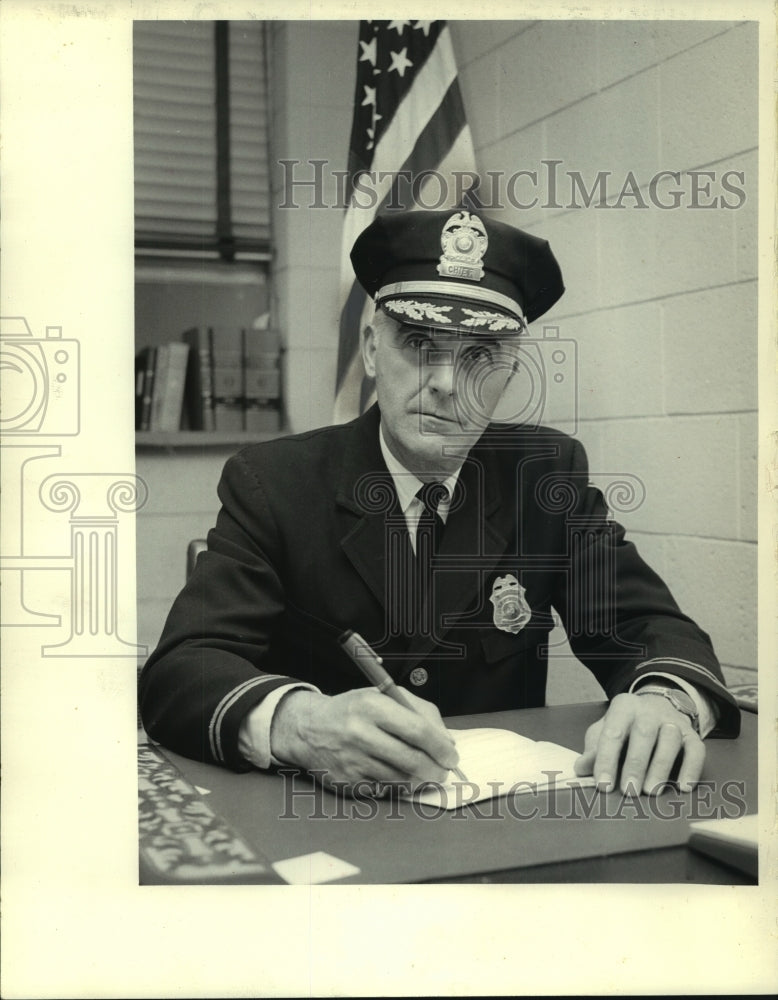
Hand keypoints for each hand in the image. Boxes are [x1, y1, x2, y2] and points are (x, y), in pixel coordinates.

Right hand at [269, 687, 459, 793]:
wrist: (309, 729)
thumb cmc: (354, 711)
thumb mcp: (385, 696)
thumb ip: (420, 711)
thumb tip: (446, 740)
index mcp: (372, 706)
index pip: (417, 730)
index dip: (440, 747)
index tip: (451, 755)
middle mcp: (359, 733)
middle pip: (411, 760)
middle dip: (435, 770)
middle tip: (442, 771)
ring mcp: (352, 760)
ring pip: (401, 779)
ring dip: (419, 780)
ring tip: (422, 773)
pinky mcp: (347, 782)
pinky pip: (384, 790)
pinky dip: (397, 786)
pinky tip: (395, 775)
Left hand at [573, 692, 704, 795]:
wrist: (658, 707)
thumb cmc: (625, 727)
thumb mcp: (605, 731)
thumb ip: (593, 749)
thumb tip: (582, 768)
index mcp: (623, 707)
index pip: (612, 733)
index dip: (606, 759)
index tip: (603, 785)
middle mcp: (649, 711)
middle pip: (643, 734)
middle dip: (635, 764)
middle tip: (629, 791)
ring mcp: (672, 721)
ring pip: (670, 740)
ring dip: (660, 766)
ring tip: (651, 790)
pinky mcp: (692, 735)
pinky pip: (696, 750)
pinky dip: (691, 768)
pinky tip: (683, 787)